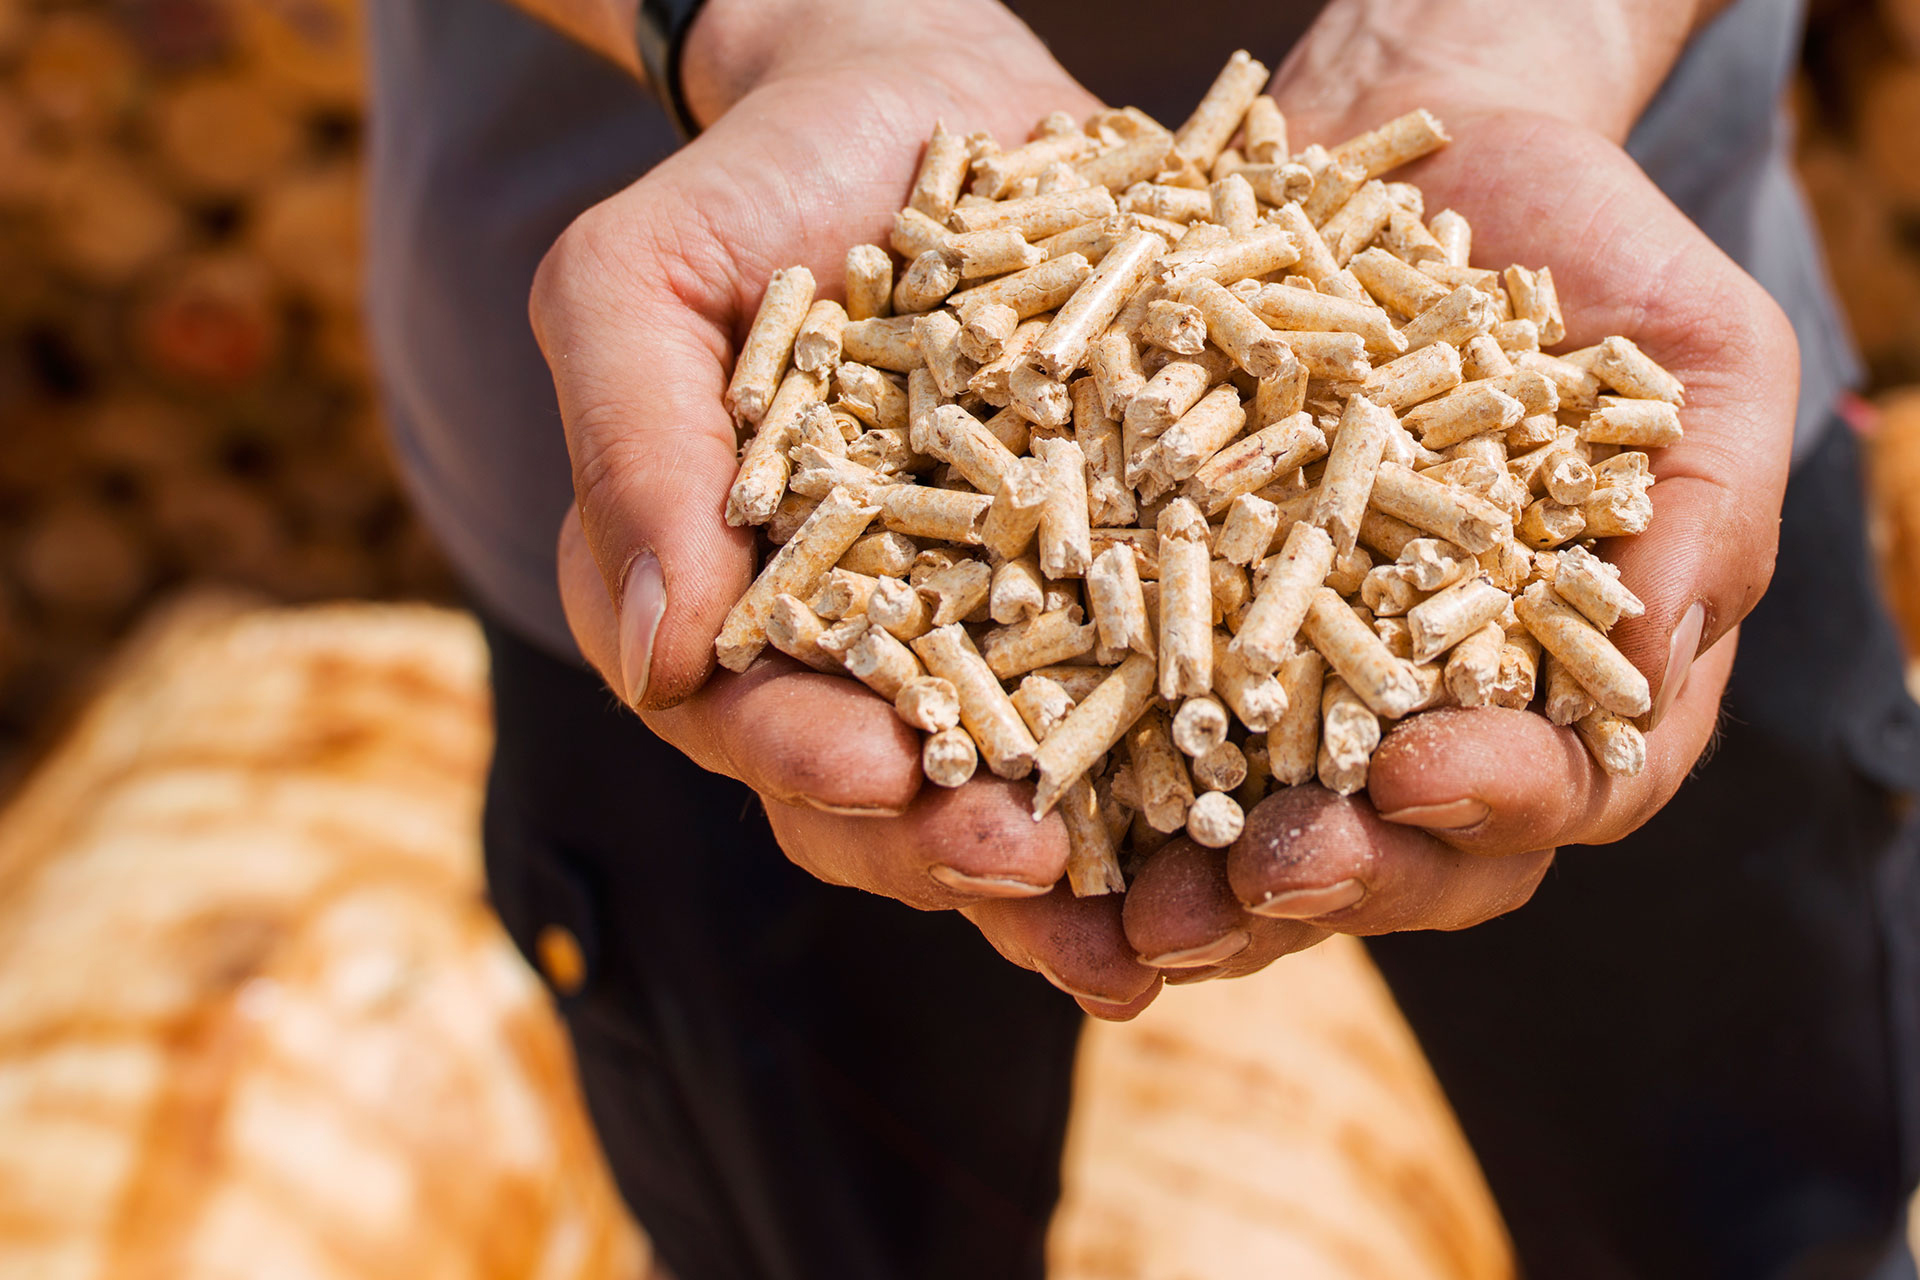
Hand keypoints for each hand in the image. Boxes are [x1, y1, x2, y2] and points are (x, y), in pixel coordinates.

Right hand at [537, 1, 1168, 1018]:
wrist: (923, 97)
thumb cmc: (762, 184)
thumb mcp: (648, 279)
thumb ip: (629, 448)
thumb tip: (653, 654)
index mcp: (720, 602)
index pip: (735, 717)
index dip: (795, 755)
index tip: (873, 766)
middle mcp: (845, 651)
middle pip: (873, 798)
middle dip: (941, 844)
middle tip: (1023, 861)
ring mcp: (976, 638)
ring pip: (1004, 790)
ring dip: (1071, 870)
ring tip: (1150, 923)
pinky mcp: (1095, 605)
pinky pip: (1132, 713)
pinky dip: (1177, 781)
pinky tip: (1248, 826)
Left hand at [1121, 98, 1794, 977]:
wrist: (1434, 162)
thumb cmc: (1599, 260)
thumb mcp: (1704, 365)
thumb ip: (1699, 519)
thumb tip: (1644, 669)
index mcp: (1569, 683)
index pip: (1560, 791)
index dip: (1495, 802)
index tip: (1417, 772)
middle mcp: (1431, 711)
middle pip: (1398, 853)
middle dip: (1328, 880)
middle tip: (1251, 884)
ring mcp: (1298, 678)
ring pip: (1252, 824)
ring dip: (1188, 880)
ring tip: (1124, 897)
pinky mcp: (1180, 624)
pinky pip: (1127, 707)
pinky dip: (1084, 757)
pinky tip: (1021, 771)